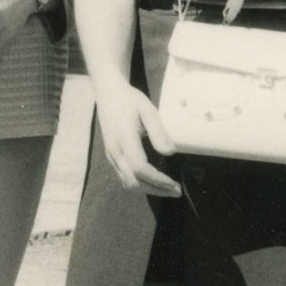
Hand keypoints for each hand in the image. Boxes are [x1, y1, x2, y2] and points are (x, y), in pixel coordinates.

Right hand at [95, 79, 180, 196]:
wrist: (108, 94)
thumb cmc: (130, 100)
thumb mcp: (148, 111)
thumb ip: (159, 132)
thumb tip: (171, 153)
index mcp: (124, 139)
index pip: (140, 168)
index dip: (158, 180)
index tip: (175, 184)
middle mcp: (115, 151)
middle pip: (133, 182)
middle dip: (156, 190)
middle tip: (177, 191)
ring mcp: (111, 156)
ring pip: (128, 183)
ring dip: (149, 190)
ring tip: (168, 189)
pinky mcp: (111, 157)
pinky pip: (124, 177)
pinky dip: (140, 184)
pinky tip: (154, 182)